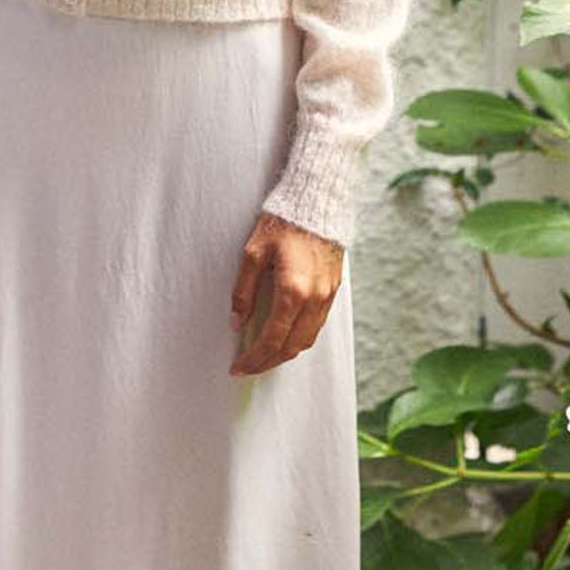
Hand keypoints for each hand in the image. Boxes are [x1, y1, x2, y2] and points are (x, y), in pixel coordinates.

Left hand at [228, 210, 343, 376]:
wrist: (317, 202)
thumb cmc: (283, 222)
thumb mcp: (253, 252)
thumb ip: (243, 291)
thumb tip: (236, 322)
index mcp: (292, 291)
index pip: (272, 340)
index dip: (254, 359)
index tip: (238, 367)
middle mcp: (314, 299)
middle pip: (291, 348)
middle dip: (267, 363)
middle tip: (248, 367)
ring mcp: (326, 297)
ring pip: (306, 340)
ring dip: (284, 353)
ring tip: (264, 356)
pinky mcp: (332, 291)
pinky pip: (316, 326)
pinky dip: (299, 338)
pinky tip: (285, 336)